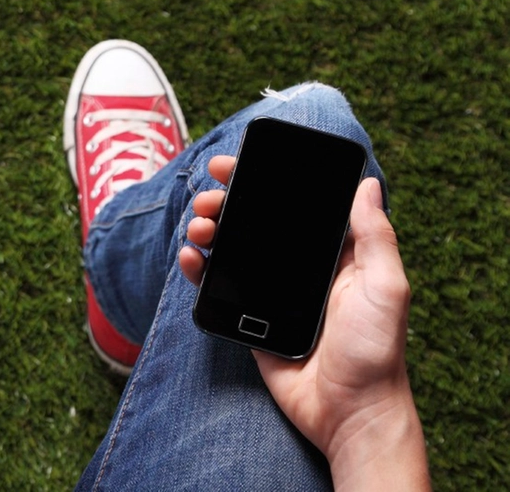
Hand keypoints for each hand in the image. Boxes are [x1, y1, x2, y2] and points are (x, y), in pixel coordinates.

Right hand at [180, 155, 427, 486]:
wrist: (348, 412)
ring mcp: (271, 291)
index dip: (266, 180)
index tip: (237, 165)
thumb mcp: (386, 287)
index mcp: (334, 254)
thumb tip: (368, 185)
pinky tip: (190, 258)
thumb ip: (375, 237)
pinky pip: (217, 284)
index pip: (296, 206)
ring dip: (207, 229)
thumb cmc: (376, 352)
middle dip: (226, 201)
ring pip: (231, 247)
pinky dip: (197, 268)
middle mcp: (300, 267)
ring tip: (197, 227)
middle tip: (208, 196)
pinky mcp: (249, 316)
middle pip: (255, 220)